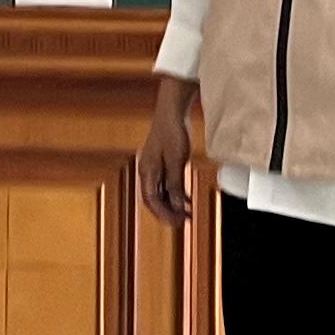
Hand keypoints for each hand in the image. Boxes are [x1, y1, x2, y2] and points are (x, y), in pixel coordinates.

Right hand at [139, 79, 202, 224]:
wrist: (172, 111)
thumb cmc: (172, 132)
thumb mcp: (176, 161)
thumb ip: (175, 184)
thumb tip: (175, 206)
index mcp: (147, 171)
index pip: (152, 201)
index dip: (164, 214)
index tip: (178, 223)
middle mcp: (147, 171)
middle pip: (154, 200)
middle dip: (167, 213)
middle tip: (183, 222)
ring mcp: (154, 167)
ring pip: (161, 193)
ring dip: (172, 205)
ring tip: (187, 214)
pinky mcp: (162, 163)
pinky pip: (166, 184)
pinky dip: (175, 194)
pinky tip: (186, 199)